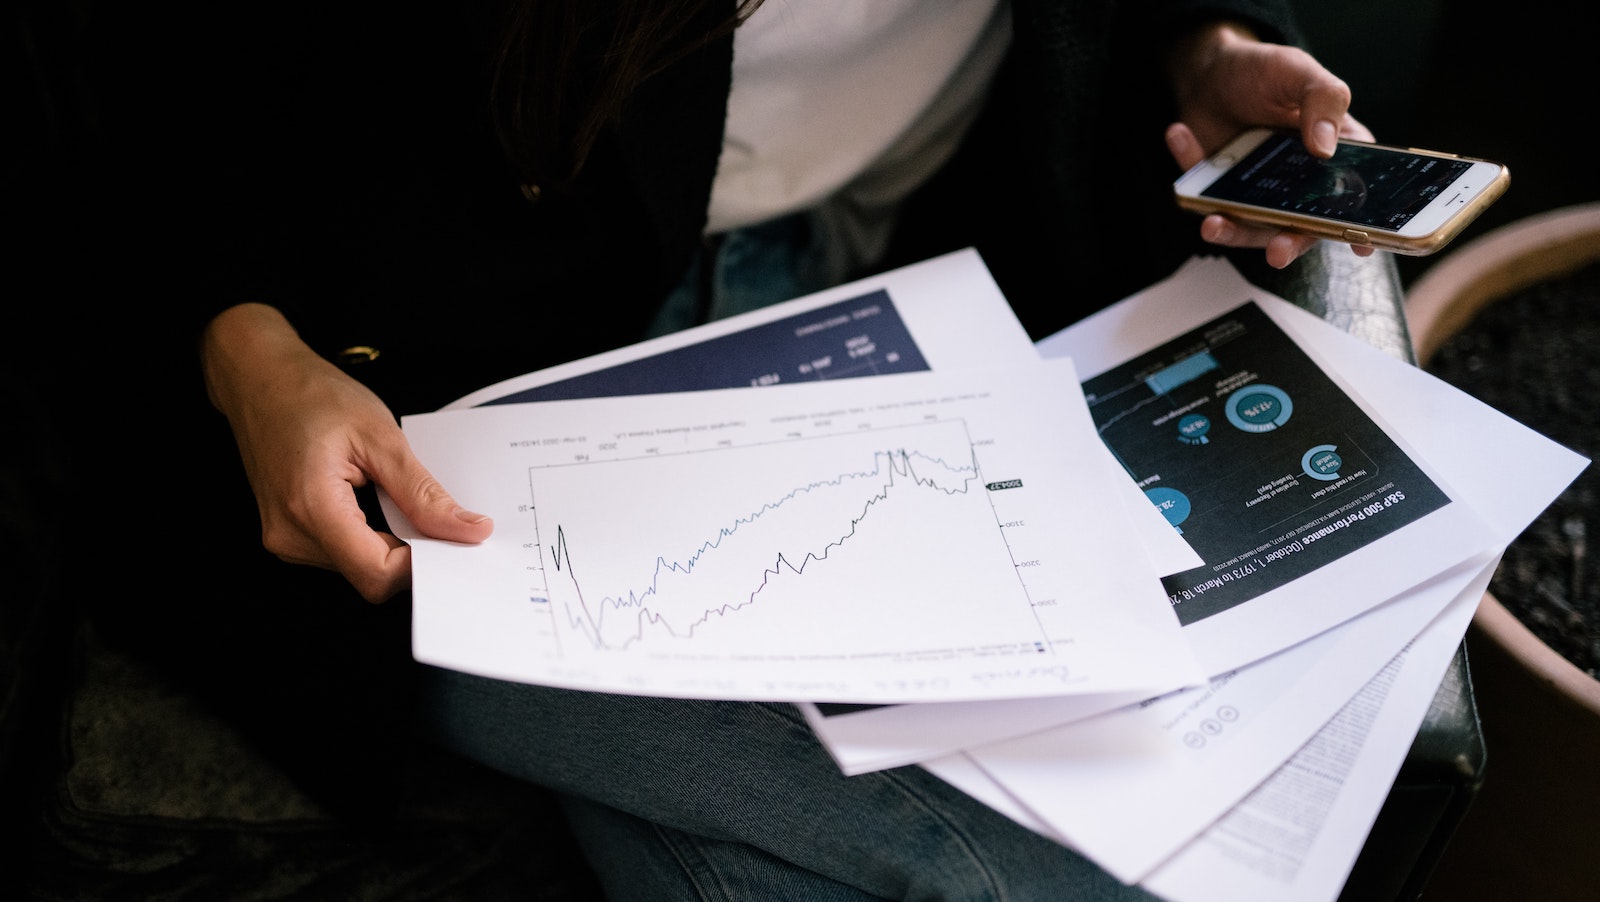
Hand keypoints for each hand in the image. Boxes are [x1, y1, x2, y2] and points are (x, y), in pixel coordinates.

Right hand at [201, 303, 492, 601]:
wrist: (260, 379)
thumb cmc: (311, 395)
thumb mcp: (381, 437)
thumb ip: (424, 494)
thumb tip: (467, 531)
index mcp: (311, 508)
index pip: (377, 574)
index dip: (422, 563)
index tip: (450, 537)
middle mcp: (291, 535)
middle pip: (370, 575)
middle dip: (410, 551)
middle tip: (431, 510)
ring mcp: (285, 539)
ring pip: (359, 567)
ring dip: (390, 541)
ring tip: (391, 494)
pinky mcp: (290, 534)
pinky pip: (344, 552)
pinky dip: (371, 534)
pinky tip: (374, 500)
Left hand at [1163, 22, 1376, 268]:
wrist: (1211, 70)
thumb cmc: (1265, 71)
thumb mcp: (1300, 73)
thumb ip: (1323, 101)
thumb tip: (1325, 147)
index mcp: (1334, 157)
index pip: (1353, 195)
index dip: (1358, 223)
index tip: (1361, 246)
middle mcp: (1297, 184)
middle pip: (1299, 227)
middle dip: (1288, 244)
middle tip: (1277, 251)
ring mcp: (1256, 194)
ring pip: (1248, 226)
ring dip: (1230, 229)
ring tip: (1212, 223)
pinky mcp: (1218, 192)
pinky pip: (1203, 195)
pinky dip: (1190, 168)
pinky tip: (1179, 134)